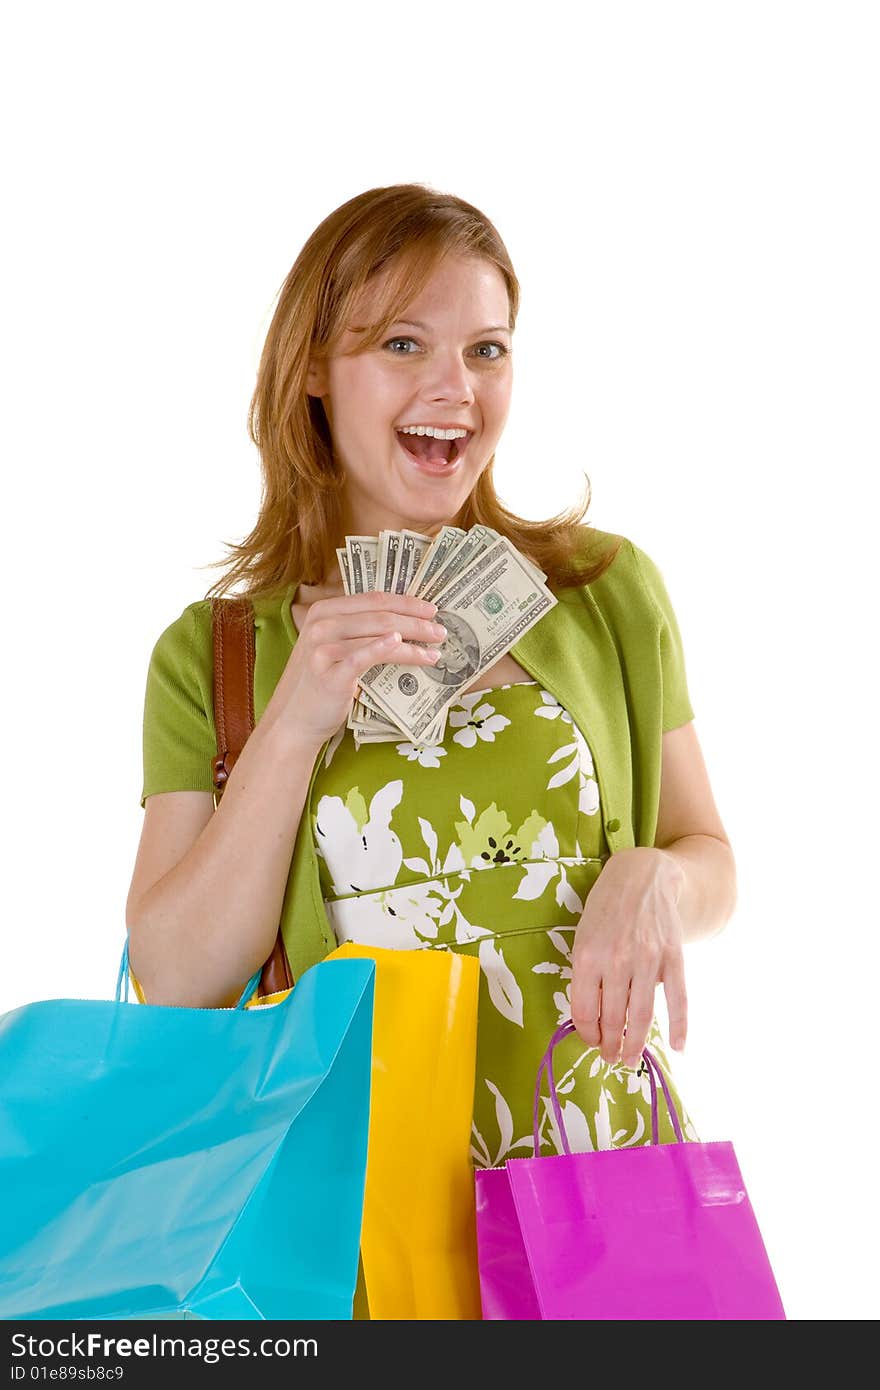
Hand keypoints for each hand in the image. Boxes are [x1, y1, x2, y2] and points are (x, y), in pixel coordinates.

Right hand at [270, 590, 446, 747]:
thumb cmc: (320, 683)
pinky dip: (384, 648)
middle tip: (440, 631)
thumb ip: (357, 631)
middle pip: (380, 616)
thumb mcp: (333, 648)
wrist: (294, 720)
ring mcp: (323, 648)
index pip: (373, 599)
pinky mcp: (330, 674)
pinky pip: (363, 657)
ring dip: (412, 643)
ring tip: (434, 651)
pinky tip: (404, 645)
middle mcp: (321, 624)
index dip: (406, 602)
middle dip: (416, 622)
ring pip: (379, 635)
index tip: (431, 609)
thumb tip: (402, 624)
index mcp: (324, 611)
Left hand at [569, 847, 686, 1067]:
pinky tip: (677, 1047)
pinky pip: (677, 998)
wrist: (642, 876)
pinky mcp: (673, 957)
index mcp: (587, 956)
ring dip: (635, 1043)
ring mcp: (648, 959)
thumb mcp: (583, 937)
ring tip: (630, 1059)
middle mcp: (617, 960)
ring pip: (641, 1015)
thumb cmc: (606, 909)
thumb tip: (590, 1018)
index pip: (585, 1011)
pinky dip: (679, 1025)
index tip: (591, 1041)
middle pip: (612, 1018)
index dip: (587, 1033)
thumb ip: (586, 975)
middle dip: (610, 1045)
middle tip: (611, 1059)